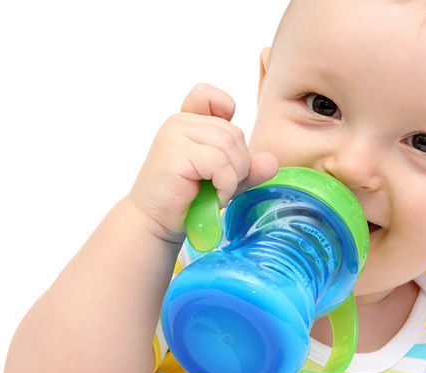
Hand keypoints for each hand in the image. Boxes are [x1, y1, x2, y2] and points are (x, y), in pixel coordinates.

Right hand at [125, 83, 278, 243]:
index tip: (222, 149)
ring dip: (233, 176)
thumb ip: (247, 167)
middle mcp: (178, 123)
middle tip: (222, 186)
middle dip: (239, 164)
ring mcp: (174, 135)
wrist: (154, 224)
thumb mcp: (223, 180)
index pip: (209, 96)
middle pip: (233, 131)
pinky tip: (214, 198)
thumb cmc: (185, 201)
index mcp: (187, 121)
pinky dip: (225, 184)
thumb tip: (272, 162)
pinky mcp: (175, 154)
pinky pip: (219, 162)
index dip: (224, 113)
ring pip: (229, 145)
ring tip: (218, 193)